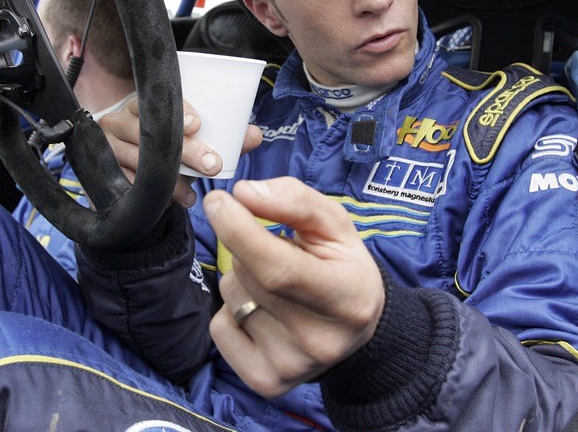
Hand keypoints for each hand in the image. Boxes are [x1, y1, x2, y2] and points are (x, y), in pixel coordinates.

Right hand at [99, 98, 261, 206]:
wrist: (132, 177)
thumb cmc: (167, 149)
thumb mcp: (193, 139)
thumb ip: (225, 135)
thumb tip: (255, 135)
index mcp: (141, 104)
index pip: (155, 99)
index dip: (177, 110)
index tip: (197, 124)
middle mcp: (118, 122)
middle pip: (149, 132)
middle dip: (183, 150)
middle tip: (212, 165)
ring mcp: (107, 149)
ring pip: (139, 162)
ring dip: (170, 179)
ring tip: (194, 192)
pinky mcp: (103, 175)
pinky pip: (127, 184)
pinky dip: (152, 195)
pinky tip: (172, 203)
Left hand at [205, 177, 383, 398]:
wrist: (359, 332)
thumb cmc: (344, 268)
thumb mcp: (336, 224)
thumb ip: (295, 200)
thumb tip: (244, 194)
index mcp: (345, 297)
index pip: (280, 268)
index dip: (241, 231)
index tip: (218, 202)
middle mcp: (319, 340)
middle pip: (249, 275)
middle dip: (247, 247)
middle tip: (276, 250)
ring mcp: (289, 366)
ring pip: (231, 296)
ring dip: (242, 278)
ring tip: (276, 285)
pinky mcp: (264, 382)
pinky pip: (219, 327)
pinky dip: (232, 310)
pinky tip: (264, 312)